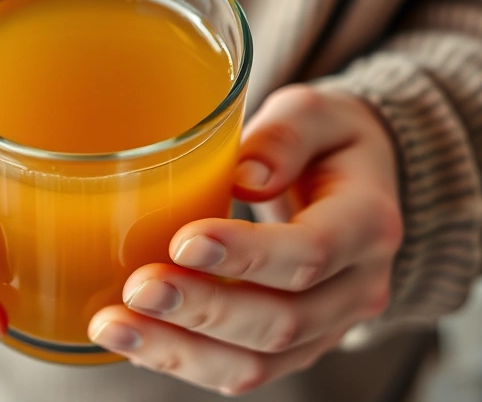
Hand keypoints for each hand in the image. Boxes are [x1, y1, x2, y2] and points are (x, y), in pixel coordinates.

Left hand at [88, 85, 401, 395]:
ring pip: (257, 363)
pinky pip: (239, 370)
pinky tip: (133, 337)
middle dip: (202, 311)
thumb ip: (287, 134)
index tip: (183, 243)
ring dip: (179, 351)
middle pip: (282, 321)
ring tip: (112, 325)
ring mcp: (328, 327)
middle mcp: (358, 288)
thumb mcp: (316, 112)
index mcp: (368, 223)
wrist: (355, 186)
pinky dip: (182, 360)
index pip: (312, 252)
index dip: (247, 255)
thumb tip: (247, 175)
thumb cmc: (325, 142)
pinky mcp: (294, 348)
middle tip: (137, 289)